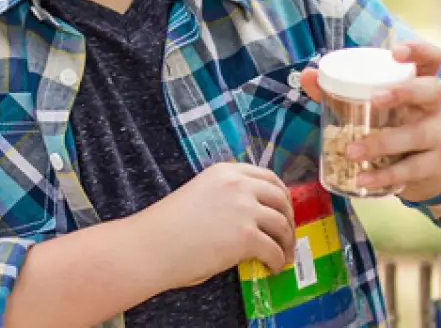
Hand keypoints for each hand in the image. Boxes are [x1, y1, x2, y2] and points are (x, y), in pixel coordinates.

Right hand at [140, 162, 295, 289]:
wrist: (151, 245)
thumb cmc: (167, 227)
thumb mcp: (200, 196)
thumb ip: (227, 198)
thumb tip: (249, 218)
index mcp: (225, 172)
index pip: (267, 176)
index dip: (281, 194)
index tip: (284, 207)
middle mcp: (238, 185)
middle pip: (280, 198)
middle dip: (289, 217)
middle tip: (288, 234)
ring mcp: (243, 210)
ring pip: (282, 224)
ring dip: (287, 241)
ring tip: (284, 255)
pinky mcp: (245, 236)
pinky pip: (274, 249)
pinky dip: (278, 260)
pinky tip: (273, 267)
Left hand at [300, 42, 440, 202]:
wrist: (429, 169)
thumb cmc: (394, 126)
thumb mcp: (373, 106)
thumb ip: (339, 90)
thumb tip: (307, 75)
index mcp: (418, 85)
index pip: (431, 58)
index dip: (418, 51)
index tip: (396, 52)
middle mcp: (431, 107)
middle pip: (432, 91)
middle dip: (406, 92)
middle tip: (377, 98)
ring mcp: (436, 136)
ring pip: (417, 134)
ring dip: (382, 142)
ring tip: (352, 151)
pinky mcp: (433, 166)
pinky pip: (410, 170)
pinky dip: (383, 176)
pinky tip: (362, 179)